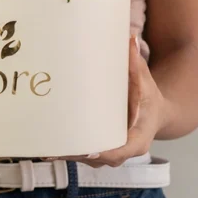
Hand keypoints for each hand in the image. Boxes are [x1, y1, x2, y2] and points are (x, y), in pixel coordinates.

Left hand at [43, 36, 169, 167]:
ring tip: (43, 145)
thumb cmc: (149, 99)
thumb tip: (130, 39)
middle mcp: (122, 151)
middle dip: (73, 153)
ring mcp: (110, 154)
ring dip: (65, 153)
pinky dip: (66, 150)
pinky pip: (82, 154)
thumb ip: (136, 63)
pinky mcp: (99, 150)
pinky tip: (45, 144)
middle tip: (51, 147)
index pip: (119, 153)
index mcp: (137, 140)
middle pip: (96, 158)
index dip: (102, 152)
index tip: (86, 150)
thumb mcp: (145, 81)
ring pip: (86, 159)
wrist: (154, 114)